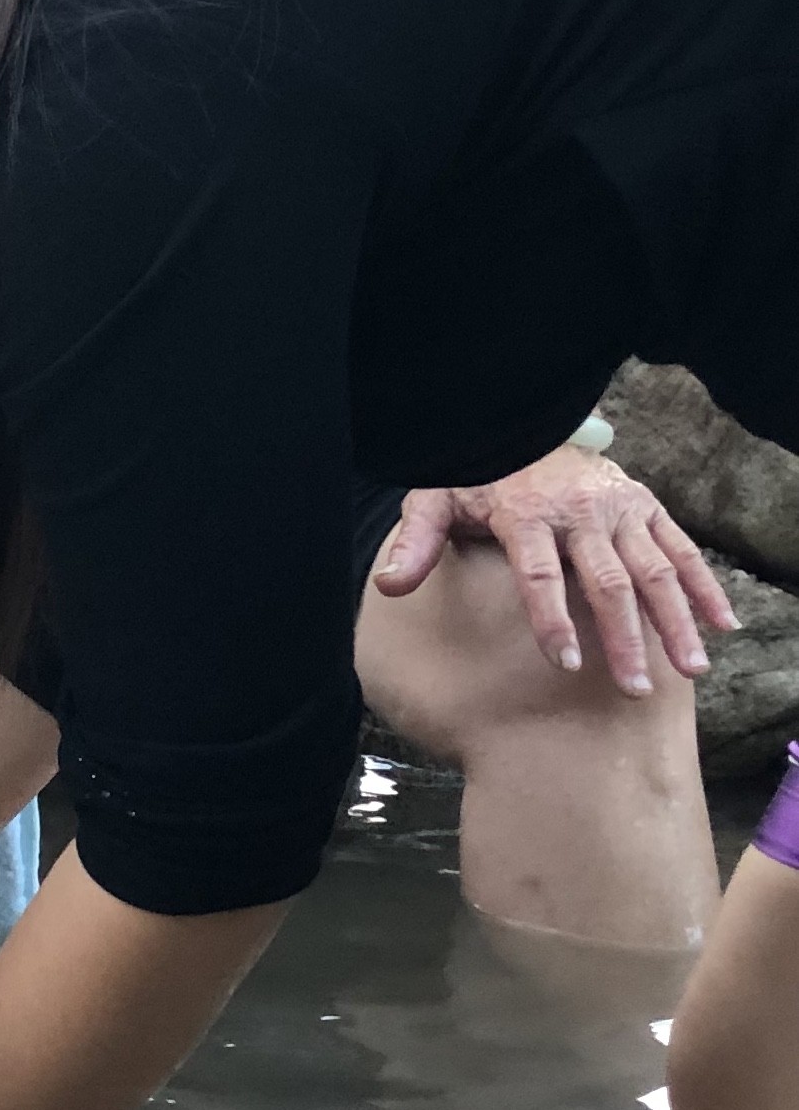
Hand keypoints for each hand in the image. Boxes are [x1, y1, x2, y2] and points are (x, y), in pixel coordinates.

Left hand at [375, 444, 731, 692]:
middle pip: (607, 582)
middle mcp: (580, 512)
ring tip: (689, 670)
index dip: (552, 621)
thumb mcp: (436, 497)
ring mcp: (620, 509)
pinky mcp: (646, 505)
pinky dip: (704, 585)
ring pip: (654, 570)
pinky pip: (682, 548)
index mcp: (527, 514)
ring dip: (675, 620)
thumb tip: (387, 587)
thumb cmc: (477, 474)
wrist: (524, 421)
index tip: (565, 664)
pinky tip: (722, 623)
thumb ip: (416, 542)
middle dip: (624, 638)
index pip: (539, 576)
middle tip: (634, 688)